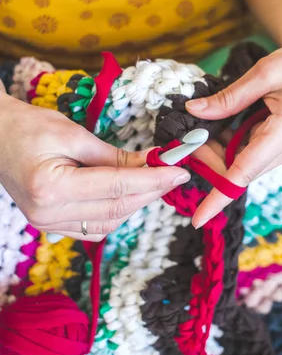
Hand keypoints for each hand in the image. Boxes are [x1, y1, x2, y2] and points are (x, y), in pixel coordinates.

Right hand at [0, 94, 189, 240]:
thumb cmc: (28, 127)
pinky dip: (117, 212)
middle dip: (151, 192)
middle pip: (116, 209)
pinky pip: (94, 228)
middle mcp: (47, 214)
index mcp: (50, 187)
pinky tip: (129, 195)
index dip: (154, 180)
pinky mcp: (50, 226)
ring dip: (136, 204)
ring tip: (155, 182)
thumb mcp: (73, 134)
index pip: (117, 188)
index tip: (180, 171)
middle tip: (174, 174)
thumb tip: (152, 163)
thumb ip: (114, 155)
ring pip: (109, 223)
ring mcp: (47, 225)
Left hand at [187, 32, 281, 226]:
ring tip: (200, 126)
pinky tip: (219, 124)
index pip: (243, 175)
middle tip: (187, 135)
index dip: (217, 198)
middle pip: (236, 170)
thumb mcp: (265, 74)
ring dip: (217, 151)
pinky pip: (250, 152)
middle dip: (207, 160)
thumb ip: (229, 98)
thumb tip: (193, 112)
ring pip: (241, 163)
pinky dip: (230, 143)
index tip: (197, 219)